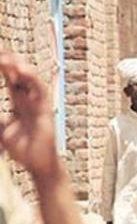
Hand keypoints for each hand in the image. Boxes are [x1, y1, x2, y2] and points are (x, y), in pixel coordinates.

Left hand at [0, 51, 59, 183]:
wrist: (38, 165)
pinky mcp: (45, 110)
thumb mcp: (2, 130)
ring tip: (7, 58)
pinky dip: (32, 79)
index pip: (10, 80)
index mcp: (19, 103)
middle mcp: (30, 100)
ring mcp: (39, 104)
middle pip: (20, 75)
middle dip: (10, 62)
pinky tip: (22, 71)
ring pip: (31, 79)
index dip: (3, 67)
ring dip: (19, 67)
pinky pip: (40, 90)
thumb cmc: (23, 150)